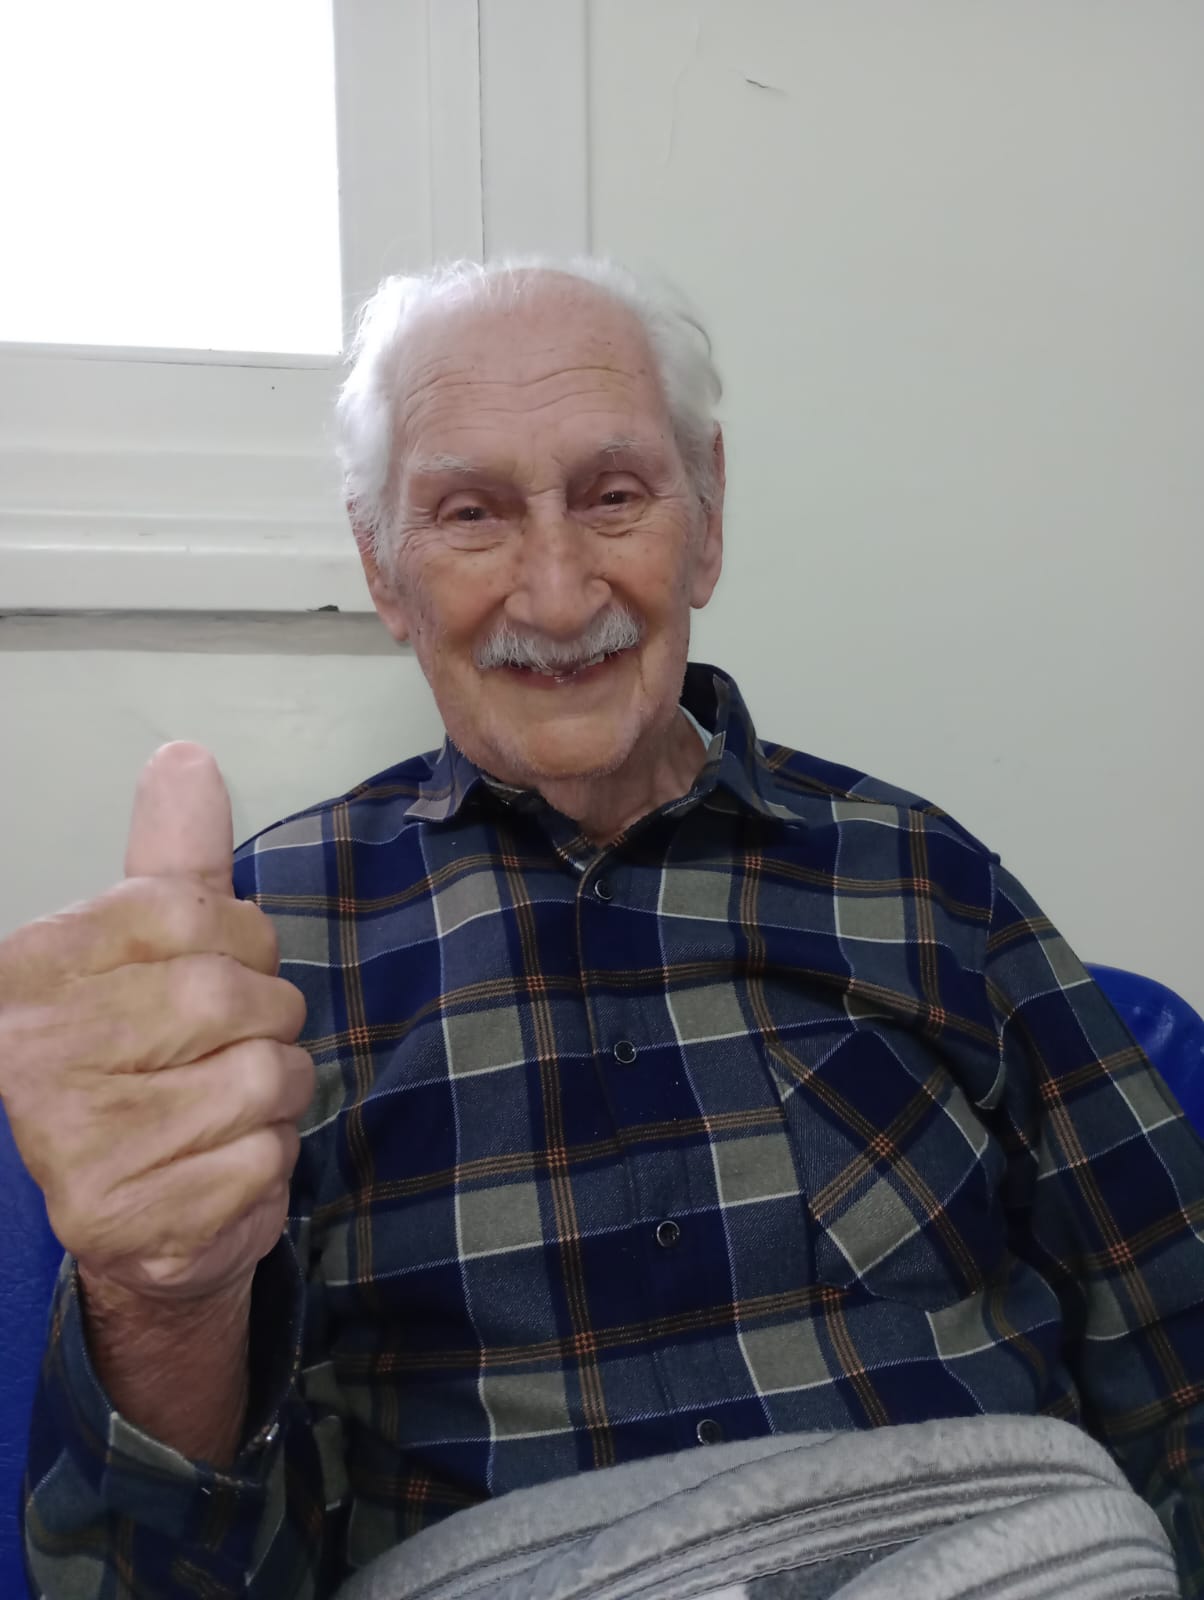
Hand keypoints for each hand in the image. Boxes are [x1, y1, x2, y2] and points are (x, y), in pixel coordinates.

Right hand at [0, 743, 312, 1302]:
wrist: (139, 1213)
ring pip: (260, 1078)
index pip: (190, 910)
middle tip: (237, 1047)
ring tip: (229, 1111)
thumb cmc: (156, 1062)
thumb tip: (185, 759)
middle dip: (269, 1021)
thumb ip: (178, 860)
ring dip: (278, 1096)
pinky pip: (263, 1159)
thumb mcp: (160, 949)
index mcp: (36, 965)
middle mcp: (32, 1048)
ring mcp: (69, 1141)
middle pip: (227, 995)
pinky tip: (220, 1168)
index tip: (227, 969)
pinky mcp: (119, 1218)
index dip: (243, 942)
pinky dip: (267, 1162)